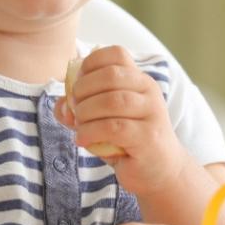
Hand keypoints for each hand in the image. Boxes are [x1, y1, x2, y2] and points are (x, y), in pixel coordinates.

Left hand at [55, 46, 192, 196]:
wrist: (161, 170)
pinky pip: (113, 127)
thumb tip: (63, 106)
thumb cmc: (127, 141)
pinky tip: (83, 139)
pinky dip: (91, 132)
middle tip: (75, 109)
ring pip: (112, 100)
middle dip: (83, 90)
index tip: (78, 83)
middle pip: (110, 75)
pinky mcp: (148, 137)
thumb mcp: (103, 119)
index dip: (91, 63)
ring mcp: (152, 113)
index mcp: (139, 79)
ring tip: (79, 126)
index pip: (117, 53)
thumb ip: (80, 108)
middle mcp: (148, 91)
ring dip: (86, 113)